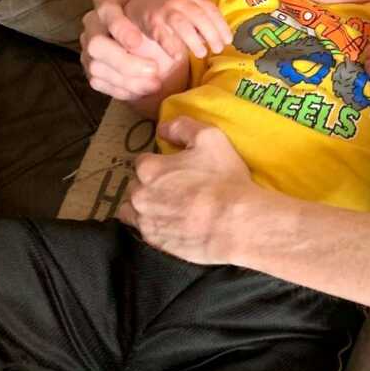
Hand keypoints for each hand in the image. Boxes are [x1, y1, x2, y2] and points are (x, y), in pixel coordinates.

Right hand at [81, 0, 177, 99]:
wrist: (165, 55)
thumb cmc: (164, 29)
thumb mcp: (170, 18)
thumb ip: (170, 19)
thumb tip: (178, 37)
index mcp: (110, 3)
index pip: (104, 6)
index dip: (118, 26)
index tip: (138, 42)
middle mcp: (95, 25)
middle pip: (95, 44)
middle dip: (124, 60)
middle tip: (153, 69)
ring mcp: (91, 49)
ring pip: (96, 66)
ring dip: (128, 78)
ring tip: (156, 83)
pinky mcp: (93, 71)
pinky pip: (100, 82)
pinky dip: (125, 89)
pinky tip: (145, 88)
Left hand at [118, 116, 264, 264]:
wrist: (235, 223)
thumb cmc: (223, 179)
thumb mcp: (210, 138)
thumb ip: (182, 127)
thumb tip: (163, 128)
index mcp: (149, 168)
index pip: (143, 162)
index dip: (161, 164)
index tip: (176, 169)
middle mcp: (140, 195)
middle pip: (137, 186)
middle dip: (151, 186)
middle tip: (176, 189)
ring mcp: (145, 222)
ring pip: (133, 211)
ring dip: (146, 208)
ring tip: (169, 209)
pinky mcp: (155, 243)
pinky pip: (145, 233)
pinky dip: (155, 227)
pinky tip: (173, 226)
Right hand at [125, 0, 231, 60]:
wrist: (139, 6)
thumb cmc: (170, 12)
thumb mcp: (188, 10)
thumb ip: (203, 21)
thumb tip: (219, 40)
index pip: (210, 9)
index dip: (221, 25)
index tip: (228, 40)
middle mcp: (179, 0)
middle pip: (198, 16)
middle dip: (211, 33)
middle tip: (218, 49)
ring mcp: (163, 10)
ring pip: (181, 23)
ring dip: (193, 40)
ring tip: (201, 54)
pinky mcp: (151, 22)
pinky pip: (162, 34)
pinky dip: (171, 46)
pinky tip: (178, 56)